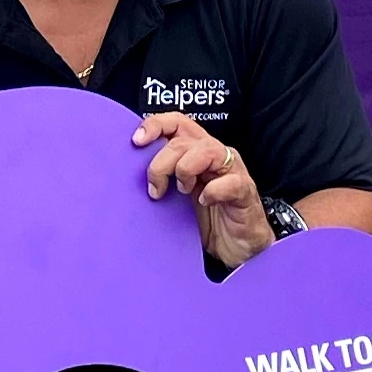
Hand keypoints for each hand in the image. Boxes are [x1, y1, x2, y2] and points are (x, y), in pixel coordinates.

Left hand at [132, 113, 276, 272]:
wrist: (237, 248)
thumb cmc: (208, 220)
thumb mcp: (176, 197)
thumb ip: (161, 180)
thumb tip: (127, 173)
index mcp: (196, 152)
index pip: (177, 123)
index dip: (156, 125)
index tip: (136, 141)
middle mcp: (215, 156)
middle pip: (184, 138)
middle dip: (161, 162)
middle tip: (156, 188)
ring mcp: (232, 171)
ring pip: (207, 150)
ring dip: (186, 170)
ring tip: (183, 192)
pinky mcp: (244, 191)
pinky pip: (230, 182)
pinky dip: (212, 192)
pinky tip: (205, 202)